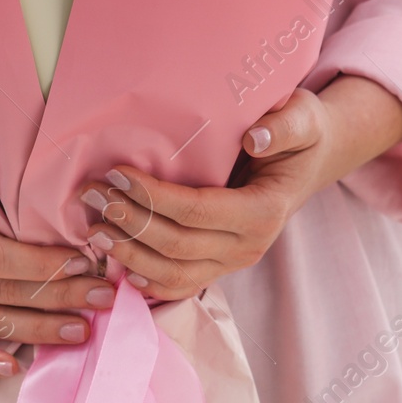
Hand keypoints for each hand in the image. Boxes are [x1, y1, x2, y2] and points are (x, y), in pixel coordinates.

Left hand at [81, 76, 401, 299]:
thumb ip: (284, 126)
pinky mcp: (219, 267)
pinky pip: (179, 285)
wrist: (310, 160)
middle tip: (91, 195)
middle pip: (178, 246)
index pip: (197, 210)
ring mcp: (233, 262)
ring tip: (92, 228)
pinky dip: (145, 280)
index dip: (153, 197)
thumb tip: (253, 139)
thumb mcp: (302, 117)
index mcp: (265, 211)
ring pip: (173, 274)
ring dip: (128, 254)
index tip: (116, 174)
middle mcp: (249, 246)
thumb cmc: (300, 133)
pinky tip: (115, 264)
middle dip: (129, 223)